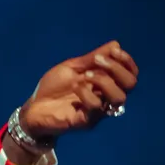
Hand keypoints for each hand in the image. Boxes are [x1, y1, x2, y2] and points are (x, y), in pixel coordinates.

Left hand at [19, 41, 138, 142]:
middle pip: (130, 84)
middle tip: (97, 60)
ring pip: (119, 97)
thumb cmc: (53, 88)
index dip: (127, 61)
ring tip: (84, 75)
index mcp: (106, 83)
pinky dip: (86, 92)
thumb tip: (115, 44)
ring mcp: (97, 111)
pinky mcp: (85, 121)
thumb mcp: (73, 67)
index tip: (113, 51)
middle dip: (117, 68)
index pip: (130, 74)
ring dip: (105, 80)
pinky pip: (96, 107)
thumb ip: (92, 58)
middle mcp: (105, 97)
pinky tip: (74, 87)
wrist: (33, 108)